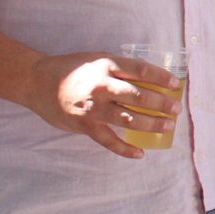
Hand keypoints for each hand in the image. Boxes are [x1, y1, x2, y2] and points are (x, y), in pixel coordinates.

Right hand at [24, 51, 182, 159]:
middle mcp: (102, 86)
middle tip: (176, 109)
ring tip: (168, 126)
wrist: (37, 81)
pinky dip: (124, 149)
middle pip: (139, 96)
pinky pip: (108, 140)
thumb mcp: (99, 60)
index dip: (162, 78)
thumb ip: (122, 69)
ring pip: (128, 118)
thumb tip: (153, 80)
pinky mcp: (84, 125)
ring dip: (151, 124)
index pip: (141, 70)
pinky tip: (140, 153)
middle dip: (161, 104)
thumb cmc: (73, 69)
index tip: (177, 84)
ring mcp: (93, 108)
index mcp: (107, 66)